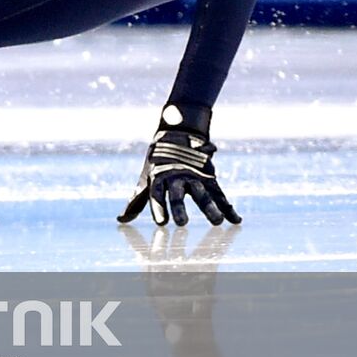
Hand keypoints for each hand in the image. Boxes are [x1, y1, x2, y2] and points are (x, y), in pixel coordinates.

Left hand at [118, 106, 240, 226]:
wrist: (177, 133)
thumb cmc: (157, 163)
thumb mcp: (146, 179)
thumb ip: (136, 201)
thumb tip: (120, 219)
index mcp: (158, 177)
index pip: (156, 194)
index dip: (159, 208)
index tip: (161, 223)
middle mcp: (176, 176)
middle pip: (178, 194)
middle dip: (179, 208)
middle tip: (181, 224)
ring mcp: (194, 176)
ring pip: (202, 193)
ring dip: (210, 208)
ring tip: (217, 222)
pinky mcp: (209, 176)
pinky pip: (220, 193)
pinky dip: (228, 207)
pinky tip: (236, 220)